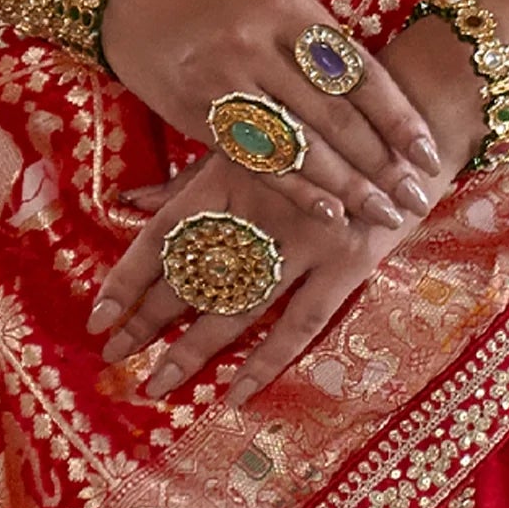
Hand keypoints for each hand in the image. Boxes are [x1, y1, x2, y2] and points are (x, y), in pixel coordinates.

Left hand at [90, 147, 419, 406]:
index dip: (128, 276)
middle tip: (114, 359)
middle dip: (149, 321)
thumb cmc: (323, 125)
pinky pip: (299, 323)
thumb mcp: (254, 139)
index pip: (164, 232)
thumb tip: (129, 204)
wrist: (411, 115)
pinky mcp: (349, 260)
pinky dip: (266, 361)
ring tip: (157, 384)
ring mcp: (306, 237)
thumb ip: (191, 178)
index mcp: (229, 171)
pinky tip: (234, 391)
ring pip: (237, 306)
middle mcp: (260, 206)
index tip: (98, 316)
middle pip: (192, 275)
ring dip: (193, 349)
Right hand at [98, 0, 442, 231]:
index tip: (430, 154)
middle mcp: (259, 42)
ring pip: (298, 144)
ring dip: (346, 186)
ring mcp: (223, 78)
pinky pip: (254, 158)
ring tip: (382, 214)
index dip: (398, 119)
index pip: (358, 72)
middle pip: (335, 116)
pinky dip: (295, 188)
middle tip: (416, 198)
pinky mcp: (193, 109)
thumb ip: (311, 34)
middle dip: (382, 163)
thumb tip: (366, 89)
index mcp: (289, 6)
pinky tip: (327, 210)